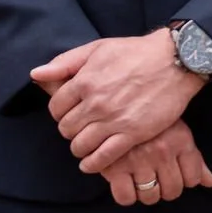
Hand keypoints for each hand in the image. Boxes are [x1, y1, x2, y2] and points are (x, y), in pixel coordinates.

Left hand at [31, 30, 204, 174]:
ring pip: (80, 146)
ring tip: (86, 145)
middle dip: (70, 130)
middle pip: (66, 129)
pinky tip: (92, 162)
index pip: (56, 108)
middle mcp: (95, 102)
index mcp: (84, 81)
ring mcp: (113, 120)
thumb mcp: (98, 48)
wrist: (174, 61)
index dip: (61, 112)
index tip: (70, 112)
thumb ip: (65, 62)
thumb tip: (37, 74)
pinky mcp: (131, 134)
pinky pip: (102, 158)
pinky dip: (93, 164)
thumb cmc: (136, 52)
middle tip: (81, 127)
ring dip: (80, 148)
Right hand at [98, 120, 211, 205]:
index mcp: (180, 140)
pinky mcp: (115, 166)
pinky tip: (126, 183)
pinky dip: (126, 196)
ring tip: (141, 179)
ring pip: (150, 196)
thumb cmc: (151, 118)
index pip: (192, 179)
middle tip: (157, 177)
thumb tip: (211, 183)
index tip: (174, 173)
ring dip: (147, 193)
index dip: (184, 180)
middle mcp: (162, 151)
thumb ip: (195, 159)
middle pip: (173, 191)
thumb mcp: (178, 131)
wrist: (118, 100)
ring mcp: (138, 159)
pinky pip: (125, 197)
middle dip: (166, 188)